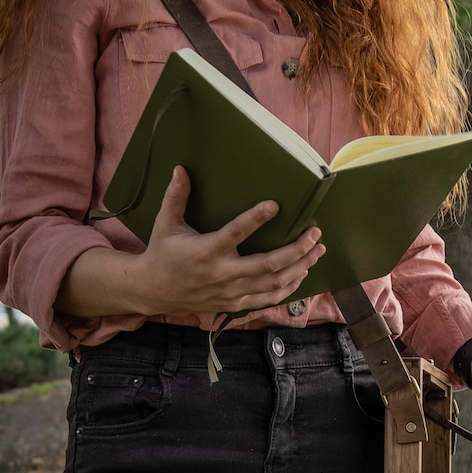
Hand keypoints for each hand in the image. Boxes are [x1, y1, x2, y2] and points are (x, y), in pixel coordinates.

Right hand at [56, 166, 325, 317]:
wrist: (154, 291)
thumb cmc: (163, 253)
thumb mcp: (165, 224)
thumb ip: (175, 197)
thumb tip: (181, 168)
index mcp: (205, 252)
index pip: (234, 234)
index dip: (254, 219)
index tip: (274, 205)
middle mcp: (222, 274)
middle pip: (267, 265)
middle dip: (295, 250)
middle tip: (314, 234)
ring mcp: (231, 292)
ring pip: (273, 283)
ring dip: (300, 267)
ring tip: (317, 250)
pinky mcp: (235, 304)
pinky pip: (268, 298)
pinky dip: (289, 287)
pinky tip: (302, 272)